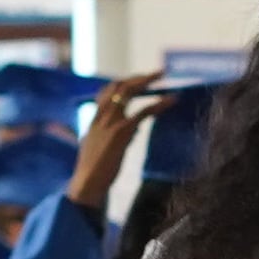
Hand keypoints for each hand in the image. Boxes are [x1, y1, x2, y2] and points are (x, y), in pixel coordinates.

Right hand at [67, 76, 169, 214]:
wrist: (87, 184)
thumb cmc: (94, 172)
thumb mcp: (101, 148)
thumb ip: (116, 135)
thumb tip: (135, 129)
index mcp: (94, 119)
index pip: (106, 92)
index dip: (123, 83)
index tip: (138, 81)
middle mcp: (101, 116)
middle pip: (118, 86)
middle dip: (137, 78)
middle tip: (155, 74)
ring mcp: (110, 122)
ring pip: (128, 92)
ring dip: (147, 82)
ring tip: (162, 76)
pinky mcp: (121, 132)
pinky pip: (142, 112)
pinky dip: (158, 104)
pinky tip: (171, 100)